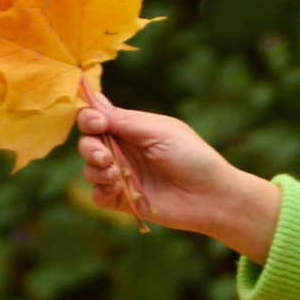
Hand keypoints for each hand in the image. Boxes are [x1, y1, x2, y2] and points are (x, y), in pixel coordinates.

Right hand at [76, 96, 282, 263]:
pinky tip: (117, 187)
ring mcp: (123, 175)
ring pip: (89, 169)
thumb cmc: (193, 157)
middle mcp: (124, 150)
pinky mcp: (123, 199)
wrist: (212, 196)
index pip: (96, 118)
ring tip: (115, 173)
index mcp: (132, 129)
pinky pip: (97, 195)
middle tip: (106, 157)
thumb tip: (93, 100)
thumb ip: (125, 121)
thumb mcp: (160, 132)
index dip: (89, 118)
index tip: (99, 124)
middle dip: (89, 148)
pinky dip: (100, 190)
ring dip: (95, 169)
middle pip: (87, 143)